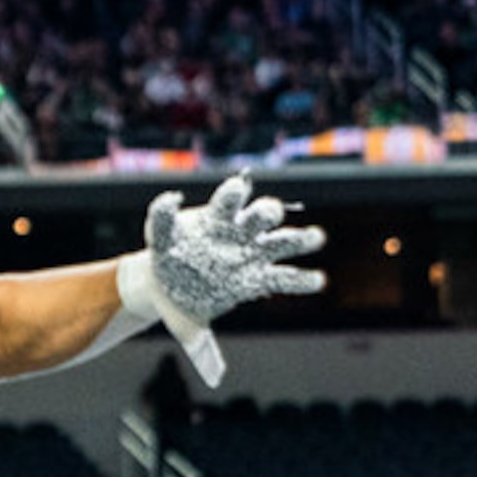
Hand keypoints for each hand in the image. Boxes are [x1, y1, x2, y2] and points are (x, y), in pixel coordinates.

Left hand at [122, 173, 327, 384]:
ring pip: (282, 242)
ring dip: (301, 239)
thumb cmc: (166, 255)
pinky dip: (302, 279)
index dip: (235, 194)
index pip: (230, 200)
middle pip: (261, 216)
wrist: (166, 286)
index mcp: (217, 218)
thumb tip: (172, 197)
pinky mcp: (256, 280)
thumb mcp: (158, 238)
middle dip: (267, 212)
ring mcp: (252, 255)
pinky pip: (283, 278)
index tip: (236, 189)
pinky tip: (317, 280)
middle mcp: (240, 232)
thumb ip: (160, 217)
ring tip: (316, 238)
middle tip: (270, 213)